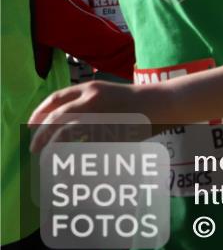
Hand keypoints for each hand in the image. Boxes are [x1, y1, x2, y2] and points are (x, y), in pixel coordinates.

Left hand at [28, 81, 164, 152]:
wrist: (163, 103)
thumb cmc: (137, 101)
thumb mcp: (109, 94)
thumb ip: (87, 104)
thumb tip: (62, 121)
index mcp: (91, 88)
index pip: (55, 99)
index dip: (39, 113)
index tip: (31, 125)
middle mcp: (92, 100)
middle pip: (56, 118)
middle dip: (41, 135)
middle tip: (34, 148)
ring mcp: (101, 115)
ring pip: (66, 134)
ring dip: (53, 147)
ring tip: (48, 158)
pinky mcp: (109, 131)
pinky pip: (85, 146)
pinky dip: (75, 155)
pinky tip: (71, 162)